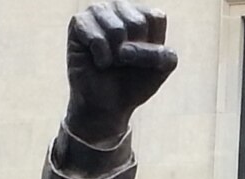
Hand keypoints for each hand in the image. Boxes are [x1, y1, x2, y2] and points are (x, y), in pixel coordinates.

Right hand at [65, 2, 177, 143]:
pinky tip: (98, 61)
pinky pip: (96, 38)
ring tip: (111, 61)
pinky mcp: (79, 22)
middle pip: (137, 23)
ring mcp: (98, 11)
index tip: (144, 59)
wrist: (108, 104)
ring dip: (116, 56)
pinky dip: (102, 57)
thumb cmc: (134, 83)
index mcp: (143, 14)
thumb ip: (166, 55)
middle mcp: (121, 8)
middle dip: (133, 52)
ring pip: (117, 30)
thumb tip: (129, 47)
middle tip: (124, 61)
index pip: (155, 17)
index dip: (152, 46)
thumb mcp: (161, 71)